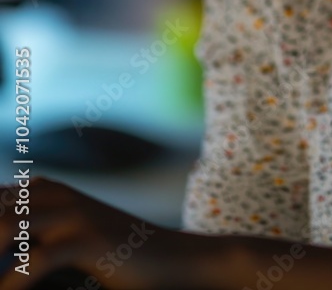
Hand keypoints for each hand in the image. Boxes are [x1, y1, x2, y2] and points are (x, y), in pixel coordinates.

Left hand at [0, 175, 221, 289]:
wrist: (174, 260)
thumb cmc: (119, 258)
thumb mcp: (71, 239)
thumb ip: (34, 236)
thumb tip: (4, 252)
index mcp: (46, 191)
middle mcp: (55, 194)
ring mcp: (72, 214)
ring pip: (6, 227)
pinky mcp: (87, 238)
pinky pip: (34, 260)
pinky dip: (11, 283)